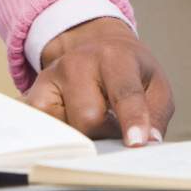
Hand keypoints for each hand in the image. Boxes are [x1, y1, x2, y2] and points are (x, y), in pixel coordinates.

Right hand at [24, 17, 173, 145]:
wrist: (97, 47)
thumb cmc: (130, 71)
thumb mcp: (155, 85)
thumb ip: (156, 114)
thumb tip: (148, 143)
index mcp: (115, 57)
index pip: (124, 93)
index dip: (132, 119)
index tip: (136, 142)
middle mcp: (78, 62)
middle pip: (89, 119)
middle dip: (106, 133)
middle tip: (114, 125)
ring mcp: (51, 77)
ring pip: (66, 128)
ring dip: (84, 135)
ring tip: (95, 119)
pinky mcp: (34, 95)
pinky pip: (46, 130)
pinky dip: (63, 136)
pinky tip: (74, 124)